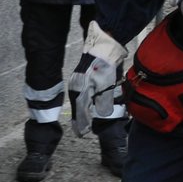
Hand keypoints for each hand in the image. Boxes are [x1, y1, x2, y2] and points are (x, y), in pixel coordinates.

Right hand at [69, 23, 125, 137]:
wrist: (102, 47)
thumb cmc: (104, 66)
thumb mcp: (106, 85)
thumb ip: (103, 101)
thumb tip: (102, 114)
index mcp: (81, 91)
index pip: (81, 111)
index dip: (82, 123)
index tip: (82, 134)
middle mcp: (76, 88)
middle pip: (77, 108)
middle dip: (79, 120)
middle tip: (80, 132)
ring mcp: (78, 83)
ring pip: (78, 102)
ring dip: (80, 113)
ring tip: (81, 124)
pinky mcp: (82, 79)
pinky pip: (80, 95)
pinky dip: (82, 104)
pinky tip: (85, 106)